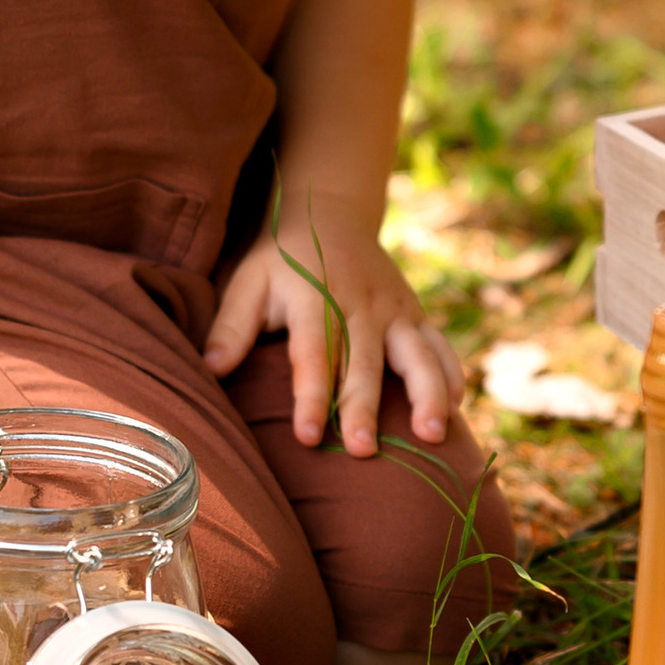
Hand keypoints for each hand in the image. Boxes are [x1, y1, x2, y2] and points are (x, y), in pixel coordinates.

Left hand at [207, 195, 463, 456]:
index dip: (310, 394)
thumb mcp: (248, 281)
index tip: (308, 436)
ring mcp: (394, 309)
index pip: (314, 352)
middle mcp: (360, 304)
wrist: (331, 213)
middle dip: (365, 407)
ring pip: (415, 354)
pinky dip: (450, 375)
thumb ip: (231, 325)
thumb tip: (210, 369)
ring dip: (426, 393)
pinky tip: (454, 409)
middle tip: (364, 451)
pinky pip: (439, 346)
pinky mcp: (414, 314)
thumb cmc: (282, 261)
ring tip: (431, 434)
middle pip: (364, 363)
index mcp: (314, 297)